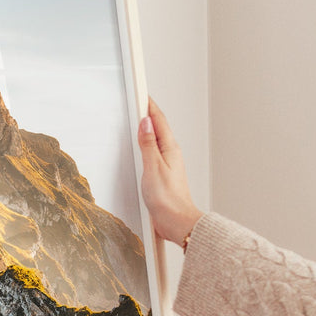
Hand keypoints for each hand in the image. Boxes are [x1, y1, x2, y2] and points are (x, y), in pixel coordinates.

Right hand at [138, 98, 203, 244]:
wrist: (177, 222)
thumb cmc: (167, 199)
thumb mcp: (152, 167)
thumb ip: (148, 144)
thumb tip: (145, 123)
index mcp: (170, 149)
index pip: (158, 120)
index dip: (149, 106)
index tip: (142, 93)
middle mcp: (171, 154)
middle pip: (158, 128)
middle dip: (148, 113)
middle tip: (139, 100)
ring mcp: (168, 164)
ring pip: (156, 140)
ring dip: (148, 129)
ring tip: (139, 119)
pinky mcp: (163, 175)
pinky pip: (154, 153)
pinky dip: (146, 145)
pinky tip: (142, 148)